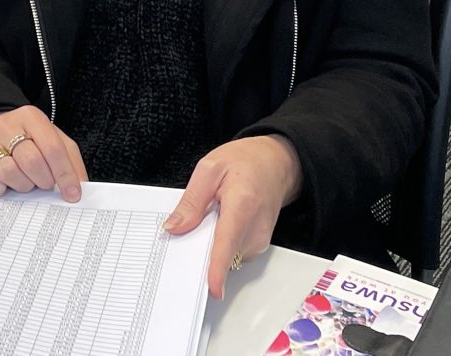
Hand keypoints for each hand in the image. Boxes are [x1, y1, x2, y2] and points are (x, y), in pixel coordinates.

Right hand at [0, 106, 86, 202]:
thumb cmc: (31, 139)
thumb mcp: (55, 140)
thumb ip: (71, 161)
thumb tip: (79, 188)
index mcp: (31, 117)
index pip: (53, 148)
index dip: (65, 174)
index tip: (73, 194)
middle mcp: (7, 126)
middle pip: (31, 160)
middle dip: (43, 180)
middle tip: (45, 184)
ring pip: (8, 172)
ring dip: (23, 185)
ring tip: (26, 182)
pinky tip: (6, 186)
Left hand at [164, 135, 302, 298]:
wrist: (277, 162)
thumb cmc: (246, 161)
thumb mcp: (210, 168)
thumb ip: (191, 201)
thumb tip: (174, 228)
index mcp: (242, 205)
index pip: (227, 244)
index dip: (218, 269)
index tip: (212, 288)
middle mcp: (255, 228)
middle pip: (222, 254)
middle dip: (200, 248)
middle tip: (193, 220)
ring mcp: (260, 240)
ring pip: (225, 256)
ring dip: (210, 244)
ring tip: (212, 213)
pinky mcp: (259, 246)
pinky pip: (232, 253)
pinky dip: (220, 243)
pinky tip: (220, 222)